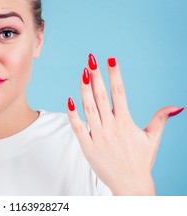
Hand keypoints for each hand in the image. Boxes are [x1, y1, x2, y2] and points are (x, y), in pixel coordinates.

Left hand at [67, 54, 183, 194]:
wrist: (131, 185)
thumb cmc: (141, 161)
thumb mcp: (153, 139)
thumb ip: (161, 119)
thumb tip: (176, 106)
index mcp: (126, 122)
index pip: (119, 92)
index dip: (115, 75)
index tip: (110, 59)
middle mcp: (112, 127)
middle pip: (102, 96)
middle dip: (96, 76)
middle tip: (90, 60)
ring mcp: (99, 136)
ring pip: (89, 108)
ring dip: (84, 90)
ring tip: (82, 73)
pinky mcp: (88, 147)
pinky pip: (78, 128)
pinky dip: (73, 115)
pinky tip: (69, 100)